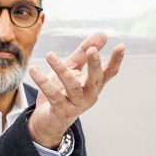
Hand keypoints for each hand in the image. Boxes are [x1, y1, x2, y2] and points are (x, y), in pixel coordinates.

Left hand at [27, 31, 125, 147]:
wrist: (47, 121)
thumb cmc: (62, 92)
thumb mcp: (72, 69)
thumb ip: (84, 53)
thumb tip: (103, 34)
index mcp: (94, 84)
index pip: (108, 72)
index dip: (116, 60)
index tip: (121, 46)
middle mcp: (89, 95)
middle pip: (96, 80)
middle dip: (94, 65)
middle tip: (92, 50)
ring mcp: (76, 104)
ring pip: (73, 87)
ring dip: (62, 70)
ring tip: (50, 55)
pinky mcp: (61, 111)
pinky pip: (53, 95)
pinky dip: (43, 83)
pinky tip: (34, 70)